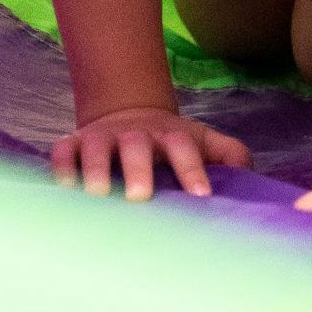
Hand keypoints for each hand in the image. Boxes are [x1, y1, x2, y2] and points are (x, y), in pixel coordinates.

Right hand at [53, 107, 249, 201]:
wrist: (126, 114)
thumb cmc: (170, 142)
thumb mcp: (201, 140)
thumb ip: (228, 153)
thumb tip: (250, 174)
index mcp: (169, 136)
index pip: (183, 148)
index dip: (193, 170)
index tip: (201, 197)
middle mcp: (135, 135)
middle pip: (136, 146)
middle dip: (137, 169)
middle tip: (140, 197)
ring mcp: (101, 138)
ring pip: (96, 148)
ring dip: (95, 170)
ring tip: (96, 197)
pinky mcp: (73, 144)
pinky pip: (62, 153)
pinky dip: (60, 168)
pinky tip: (63, 190)